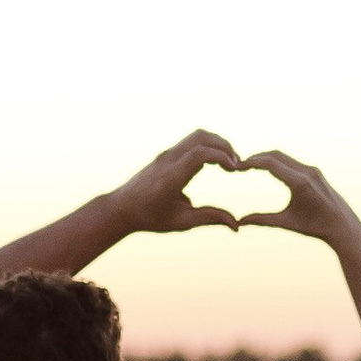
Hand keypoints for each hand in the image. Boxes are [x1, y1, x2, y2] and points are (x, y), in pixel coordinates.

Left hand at [114, 130, 244, 236]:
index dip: (221, 156)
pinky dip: (209, 145)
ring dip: (217, 143)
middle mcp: (168, 161)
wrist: (122, 207)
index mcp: (170, 178)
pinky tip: (217, 161)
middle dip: (224, 146)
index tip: (236, 170)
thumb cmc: (151, 217)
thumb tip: (236, 225)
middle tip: (238, 165)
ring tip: (230, 162)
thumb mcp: (181, 222)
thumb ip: (209, 219)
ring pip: (197, 135)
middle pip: (201, 137)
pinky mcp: (167, 153)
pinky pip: (192, 141)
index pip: (199, 154)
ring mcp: (167, 154)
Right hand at [236, 150, 357, 247]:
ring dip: (266, 158)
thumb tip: (240, 222)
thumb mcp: (287, 222)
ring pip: (284, 157)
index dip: (251, 163)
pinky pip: (292, 161)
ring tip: (250, 166)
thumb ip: (262, 220)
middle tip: (240, 165)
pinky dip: (277, 162)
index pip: (270, 164)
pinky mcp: (315, 171)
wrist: (343, 226)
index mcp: (300, 182)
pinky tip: (268, 169)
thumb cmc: (315, 227)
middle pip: (275, 155)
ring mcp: (312, 170)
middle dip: (256, 158)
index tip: (237, 167)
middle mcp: (307, 171)